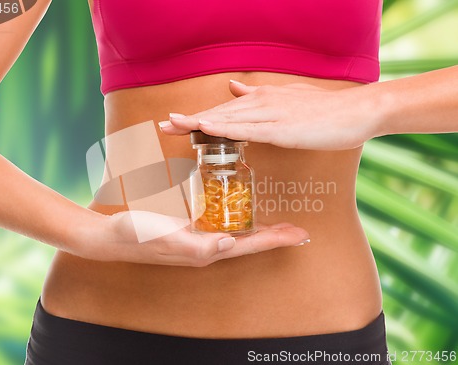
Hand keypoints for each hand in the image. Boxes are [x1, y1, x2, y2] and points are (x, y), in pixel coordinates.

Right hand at [71, 210, 309, 266]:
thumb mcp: (166, 238)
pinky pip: (220, 223)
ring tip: (279, 223)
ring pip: (237, 232)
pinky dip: (236, 217)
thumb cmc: (137, 236)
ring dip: (259, 228)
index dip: (275, 239)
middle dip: (274, 235)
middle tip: (298, 228)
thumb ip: (197, 246)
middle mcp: (207, 247)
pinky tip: (240, 210)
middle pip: (249, 241)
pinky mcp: (189, 229)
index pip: (249, 245)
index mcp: (206, 251)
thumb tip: (231, 243)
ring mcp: (198, 238)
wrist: (112, 236)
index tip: (300, 233)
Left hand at [160, 80, 380, 149]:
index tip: (174, 123)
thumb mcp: (287, 99)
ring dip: (197, 122)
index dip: (197, 117)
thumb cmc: (324, 111)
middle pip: (218, 113)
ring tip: (171, 126)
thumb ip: (258, 95)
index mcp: (262, 100)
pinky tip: (205, 127)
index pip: (223, 110)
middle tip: (161, 127)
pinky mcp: (282, 129)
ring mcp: (270, 115)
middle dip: (188, 121)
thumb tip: (233, 88)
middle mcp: (261, 104)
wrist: (356, 111)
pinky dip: (224, 128)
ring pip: (227, 120)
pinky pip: (247, 129)